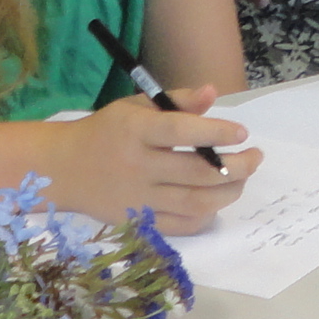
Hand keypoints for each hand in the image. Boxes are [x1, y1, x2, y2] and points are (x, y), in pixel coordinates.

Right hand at [58, 86, 259, 234]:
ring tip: (243, 178)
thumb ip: (175, 101)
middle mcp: (137, 166)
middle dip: (237, 166)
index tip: (242, 133)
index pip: (181, 131)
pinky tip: (216, 200)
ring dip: (229, 191)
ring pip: (196, 202)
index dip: (216, 132)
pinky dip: (206, 214)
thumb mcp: (134, 107)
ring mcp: (139, 199)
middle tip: (255, 157)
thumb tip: (212, 93)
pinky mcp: (138, 222)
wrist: (63, 169)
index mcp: (135, 131)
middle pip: (197, 172)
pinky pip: (182, 225)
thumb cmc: (105, 133)